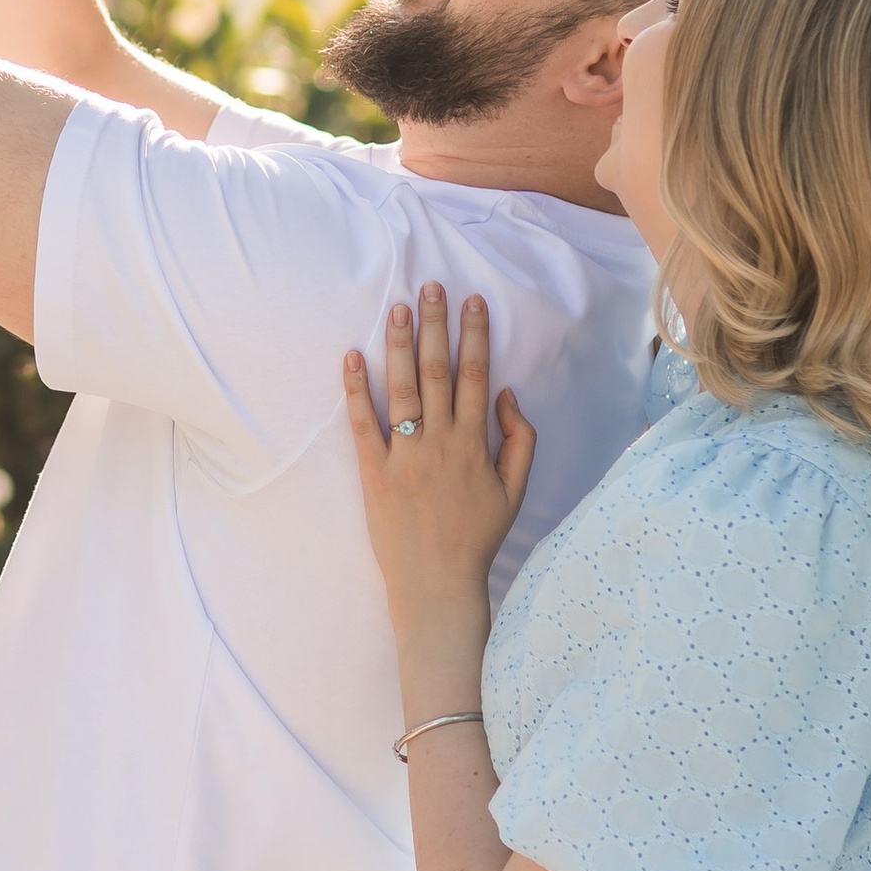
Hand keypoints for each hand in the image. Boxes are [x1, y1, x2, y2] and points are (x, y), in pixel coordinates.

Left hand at [344, 286, 536, 617]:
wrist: (438, 585)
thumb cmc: (476, 538)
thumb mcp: (515, 491)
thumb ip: (520, 440)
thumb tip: (507, 394)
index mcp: (476, 444)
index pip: (477, 376)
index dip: (474, 335)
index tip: (472, 301)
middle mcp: (441, 443)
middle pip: (439, 371)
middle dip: (435, 325)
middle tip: (430, 285)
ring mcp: (406, 456)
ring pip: (402, 389)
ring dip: (398, 344)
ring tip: (396, 306)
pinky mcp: (375, 473)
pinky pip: (364, 425)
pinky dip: (357, 390)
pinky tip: (351, 357)